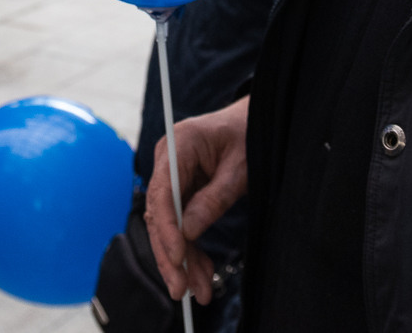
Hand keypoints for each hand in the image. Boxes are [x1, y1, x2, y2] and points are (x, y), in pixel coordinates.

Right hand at [146, 97, 249, 304]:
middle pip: (158, 214)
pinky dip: (190, 250)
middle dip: (170, 254)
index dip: (166, 227)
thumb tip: (189, 231)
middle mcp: (168, 161)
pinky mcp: (180, 191)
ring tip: (199, 290)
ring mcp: (172, 177)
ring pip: (167, 226)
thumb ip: (215, 198)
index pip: (161, 191)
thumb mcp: (240, 168)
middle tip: (181, 288)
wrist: (253, 122)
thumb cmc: (249, 136)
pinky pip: (180, 224)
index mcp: (179, 144)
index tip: (178, 257)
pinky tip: (201, 272)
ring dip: (181, 260)